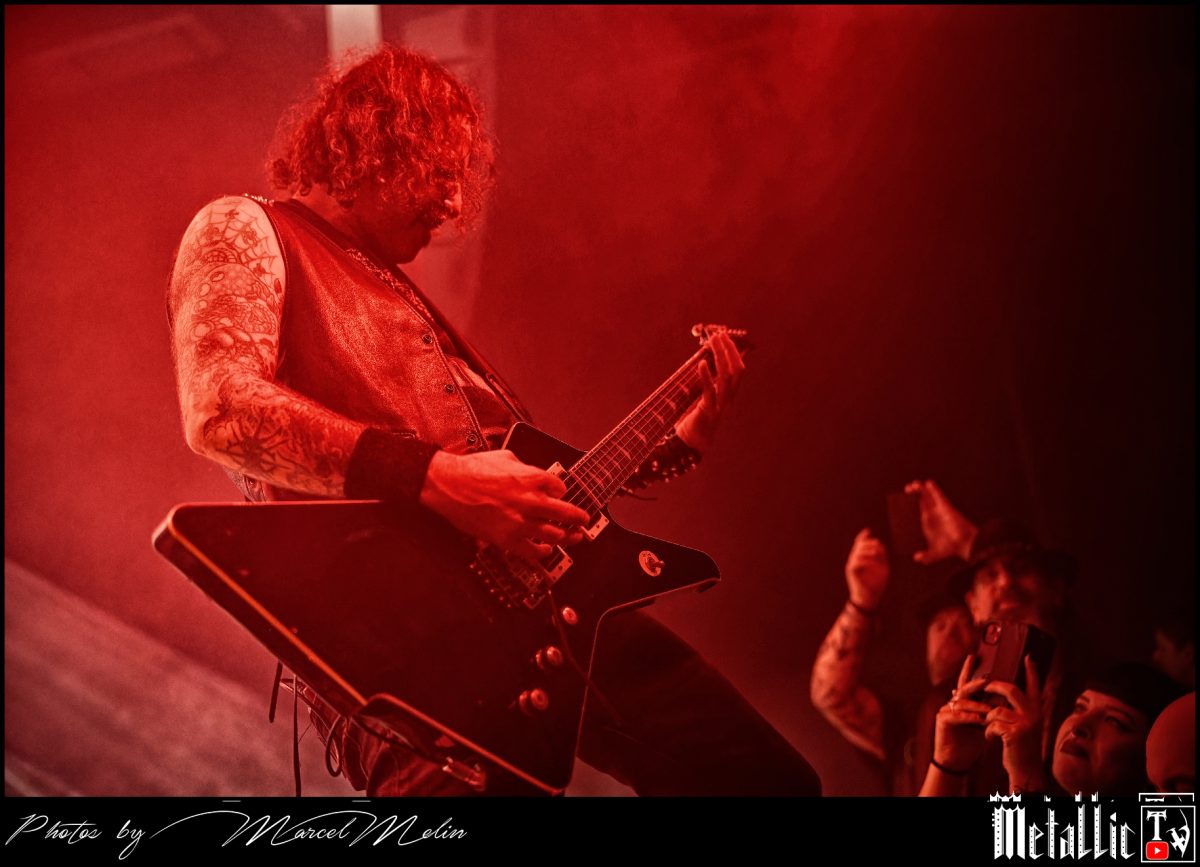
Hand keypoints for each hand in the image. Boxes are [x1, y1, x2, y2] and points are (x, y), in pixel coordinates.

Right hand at [419, 450, 589, 562]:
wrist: (449, 485)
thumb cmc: (472, 469)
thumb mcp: (506, 457)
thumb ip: (525, 467)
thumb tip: (533, 473)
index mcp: (533, 478)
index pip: (561, 487)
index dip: (562, 491)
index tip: (562, 495)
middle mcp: (531, 501)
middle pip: (567, 514)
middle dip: (579, 518)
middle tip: (584, 521)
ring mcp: (521, 522)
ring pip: (555, 535)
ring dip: (565, 537)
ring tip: (570, 537)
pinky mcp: (508, 539)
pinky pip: (534, 552)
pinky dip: (544, 552)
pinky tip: (546, 550)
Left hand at [675, 331, 744, 452]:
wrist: (691, 444)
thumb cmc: (695, 420)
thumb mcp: (704, 398)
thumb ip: (708, 383)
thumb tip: (705, 363)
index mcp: (729, 395)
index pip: (738, 368)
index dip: (733, 352)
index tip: (724, 337)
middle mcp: (729, 399)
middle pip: (736, 370)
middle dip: (729, 350)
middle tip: (719, 335)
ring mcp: (720, 405)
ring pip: (727, 378)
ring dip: (720, 357)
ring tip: (713, 343)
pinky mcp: (708, 412)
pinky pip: (710, 391)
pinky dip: (706, 376)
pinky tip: (701, 364)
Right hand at [845, 528, 889, 610]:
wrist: (871, 598)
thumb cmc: (877, 584)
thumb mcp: (883, 567)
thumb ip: (882, 556)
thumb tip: (879, 544)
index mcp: (861, 558)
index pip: (859, 544)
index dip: (862, 537)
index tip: (868, 531)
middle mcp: (854, 560)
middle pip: (858, 546)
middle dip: (867, 543)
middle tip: (877, 545)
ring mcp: (852, 566)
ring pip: (856, 553)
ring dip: (866, 551)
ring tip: (875, 553)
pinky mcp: (851, 572)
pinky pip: (855, 562)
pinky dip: (864, 560)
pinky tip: (872, 562)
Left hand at [905, 479, 978, 563]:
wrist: (965, 545)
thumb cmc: (951, 548)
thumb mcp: (935, 554)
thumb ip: (926, 556)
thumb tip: (916, 558)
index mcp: (927, 523)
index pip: (916, 511)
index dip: (909, 505)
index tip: (899, 501)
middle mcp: (932, 515)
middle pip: (920, 501)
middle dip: (913, 494)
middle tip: (906, 490)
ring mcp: (939, 510)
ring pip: (928, 496)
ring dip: (920, 489)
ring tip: (912, 486)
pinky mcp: (946, 507)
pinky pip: (939, 496)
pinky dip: (934, 489)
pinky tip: (928, 483)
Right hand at [932, 655, 990, 772]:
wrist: (958, 760)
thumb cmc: (971, 742)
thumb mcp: (982, 724)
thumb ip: (987, 711)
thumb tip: (1002, 699)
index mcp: (963, 703)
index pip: (966, 683)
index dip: (969, 669)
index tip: (974, 655)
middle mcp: (953, 703)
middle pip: (964, 688)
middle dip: (975, 683)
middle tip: (987, 680)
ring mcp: (946, 710)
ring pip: (962, 702)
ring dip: (977, 706)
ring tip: (989, 710)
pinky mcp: (942, 720)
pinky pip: (956, 715)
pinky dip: (968, 717)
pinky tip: (978, 720)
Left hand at [984, 656, 1047, 792]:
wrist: (1026, 771)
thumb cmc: (1020, 747)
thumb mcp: (1023, 726)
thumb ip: (1016, 711)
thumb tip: (999, 692)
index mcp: (1037, 711)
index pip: (1035, 686)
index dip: (1031, 671)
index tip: (1028, 656)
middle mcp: (1034, 715)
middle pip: (1011, 690)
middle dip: (994, 686)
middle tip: (985, 684)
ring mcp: (1025, 724)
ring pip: (996, 709)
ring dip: (987, 718)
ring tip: (989, 728)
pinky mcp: (1014, 734)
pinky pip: (992, 724)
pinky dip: (988, 732)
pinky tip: (991, 740)